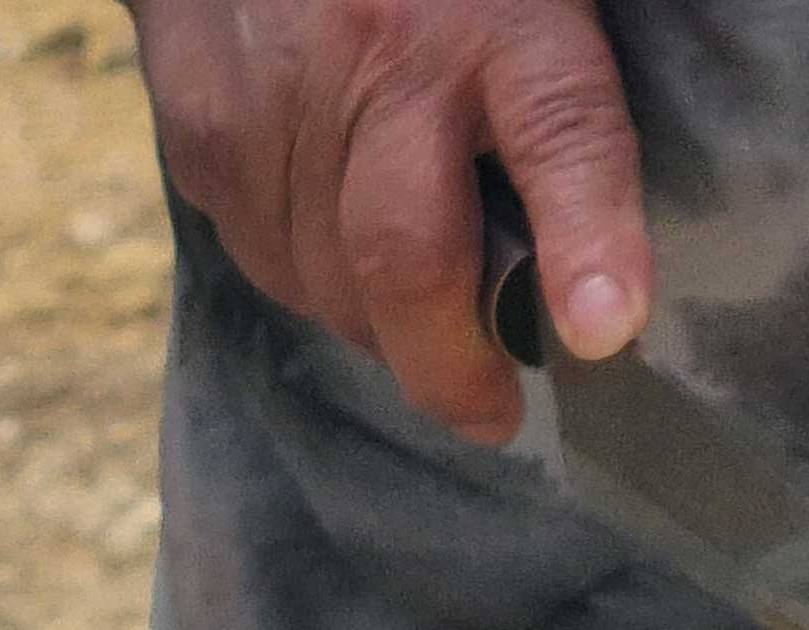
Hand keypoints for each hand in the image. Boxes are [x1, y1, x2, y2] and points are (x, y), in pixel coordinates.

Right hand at [129, 0, 649, 439]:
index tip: (601, 335)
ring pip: (333, 289)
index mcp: (501, 14)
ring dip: (380, 327)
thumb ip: (563, 132)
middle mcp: (383, 50)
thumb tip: (595, 305)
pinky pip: (270, 266)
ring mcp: (278, 95)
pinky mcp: (207, 134)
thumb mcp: (525, 18)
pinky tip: (336, 233)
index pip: (559, 129)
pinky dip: (314, 283)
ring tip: (410, 295)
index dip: (585, 241)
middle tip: (490, 411)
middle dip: (452, 370)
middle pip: (409, 261)